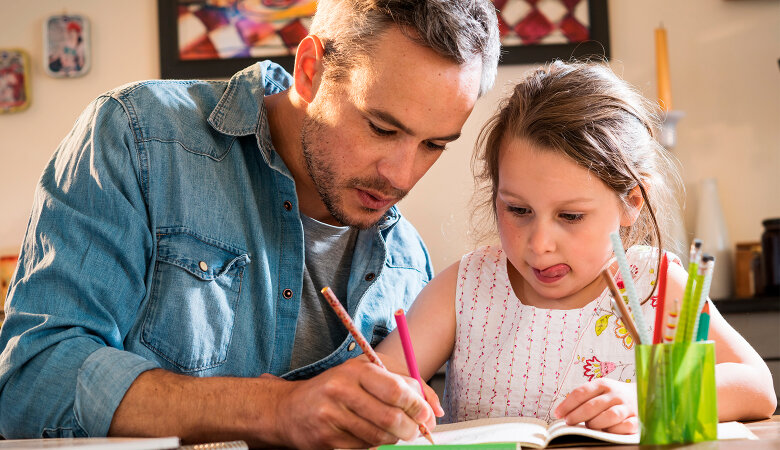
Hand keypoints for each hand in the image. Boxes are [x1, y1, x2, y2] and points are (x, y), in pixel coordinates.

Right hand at [273, 357, 436, 448]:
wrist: (290, 408)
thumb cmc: (336, 387)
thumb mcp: (367, 373)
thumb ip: (404, 383)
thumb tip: (435, 409)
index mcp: (356, 370)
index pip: (396, 389)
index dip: (418, 405)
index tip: (427, 414)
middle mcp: (341, 390)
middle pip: (390, 417)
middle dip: (411, 428)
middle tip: (417, 430)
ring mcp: (332, 416)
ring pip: (379, 436)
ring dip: (394, 438)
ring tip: (395, 432)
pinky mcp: (326, 439)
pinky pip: (364, 448)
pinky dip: (374, 445)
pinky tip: (369, 435)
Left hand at [553, 378, 637, 433]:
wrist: (643, 394)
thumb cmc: (613, 395)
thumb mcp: (599, 390)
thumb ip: (584, 398)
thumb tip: (563, 412)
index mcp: (603, 384)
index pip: (581, 392)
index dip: (567, 404)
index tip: (557, 413)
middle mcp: (615, 394)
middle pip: (592, 405)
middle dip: (577, 415)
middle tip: (568, 422)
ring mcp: (627, 407)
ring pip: (608, 416)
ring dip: (595, 423)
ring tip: (588, 426)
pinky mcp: (637, 419)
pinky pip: (624, 427)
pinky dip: (613, 430)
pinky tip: (606, 430)